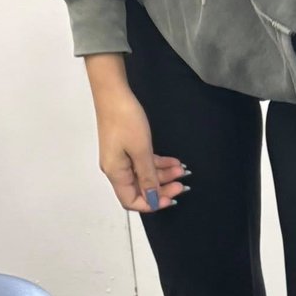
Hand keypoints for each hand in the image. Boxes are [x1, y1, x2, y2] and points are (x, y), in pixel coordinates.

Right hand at [94, 88, 186, 212]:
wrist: (113, 91)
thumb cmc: (124, 119)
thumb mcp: (141, 151)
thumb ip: (148, 177)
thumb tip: (152, 199)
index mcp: (115, 173)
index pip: (131, 201)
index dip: (151, 204)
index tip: (170, 199)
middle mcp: (117, 169)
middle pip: (141, 189)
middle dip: (162, 189)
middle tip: (181, 186)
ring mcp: (122, 158)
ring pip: (145, 175)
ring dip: (164, 175)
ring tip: (182, 170)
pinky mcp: (127, 148)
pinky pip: (145, 162)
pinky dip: (159, 164)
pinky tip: (174, 162)